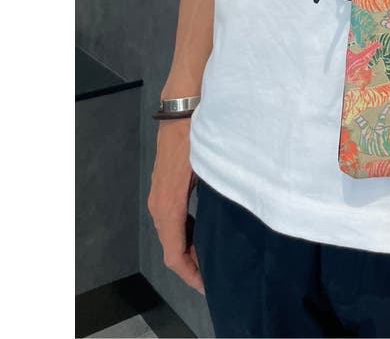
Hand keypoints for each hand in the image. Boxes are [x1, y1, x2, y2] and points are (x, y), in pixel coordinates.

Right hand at [147, 117, 204, 294]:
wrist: (182, 106)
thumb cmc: (198, 135)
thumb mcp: (210, 168)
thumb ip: (217, 195)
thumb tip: (230, 221)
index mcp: (168, 206)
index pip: (173, 253)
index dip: (189, 273)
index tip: (206, 285)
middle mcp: (158, 204)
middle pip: (171, 247)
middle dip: (190, 265)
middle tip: (215, 274)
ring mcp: (158, 195)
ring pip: (170, 233)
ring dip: (187, 248)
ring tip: (211, 257)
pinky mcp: (164, 186)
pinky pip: (171, 219)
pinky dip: (183, 233)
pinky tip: (202, 232)